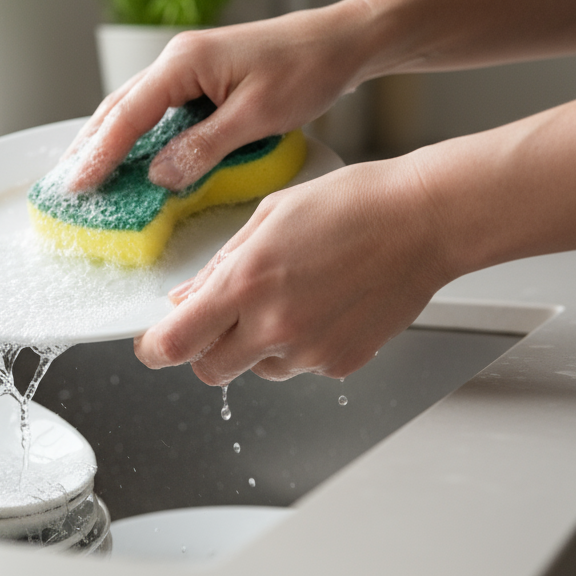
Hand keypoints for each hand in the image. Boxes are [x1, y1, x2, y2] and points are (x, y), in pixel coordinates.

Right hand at [66, 2, 374, 191]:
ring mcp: (188, 67)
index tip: (76, 186)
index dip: (99, 154)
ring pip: (135, 108)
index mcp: (184, 62)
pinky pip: (158, 110)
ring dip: (109, 141)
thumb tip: (158, 176)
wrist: (341, 42)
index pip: (127, 114)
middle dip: (89, 146)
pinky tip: (133, 158)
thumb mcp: (257, 116)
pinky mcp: (202, 79)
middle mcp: (177, 60)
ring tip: (86, 175)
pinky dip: (138, 135)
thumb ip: (204, 147)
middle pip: (119, 108)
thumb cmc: (307, 70)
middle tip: (65, 187)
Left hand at [134, 156, 452, 383]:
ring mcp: (310, 352)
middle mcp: (275, 326)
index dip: (154, 348)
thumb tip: (184, 299)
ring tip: (290, 296)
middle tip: (219, 319)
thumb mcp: (269, 217)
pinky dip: (299, 345)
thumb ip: (220, 266)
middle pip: (209, 371)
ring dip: (256, 346)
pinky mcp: (341, 364)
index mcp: (247, 284)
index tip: (152, 343)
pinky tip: (322, 304)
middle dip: (204, 350)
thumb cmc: (353, 205)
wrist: (423, 221)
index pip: (175, 342)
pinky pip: (300, 366)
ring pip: (258, 369)